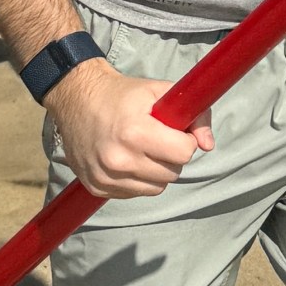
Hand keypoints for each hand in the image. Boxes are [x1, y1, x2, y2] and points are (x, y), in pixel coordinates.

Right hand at [45, 61, 214, 199]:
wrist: (77, 100)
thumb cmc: (123, 94)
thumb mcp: (161, 92)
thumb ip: (194, 115)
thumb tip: (208, 145)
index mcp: (135, 132)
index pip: (183, 154)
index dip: (185, 141)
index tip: (177, 132)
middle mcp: (119, 159)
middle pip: (172, 173)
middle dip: (172, 157)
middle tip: (159, 138)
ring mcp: (106, 176)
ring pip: (156, 188)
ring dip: (157, 172)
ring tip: (143, 149)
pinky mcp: (97, 187)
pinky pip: (135, 193)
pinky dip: (138, 180)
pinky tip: (128, 158)